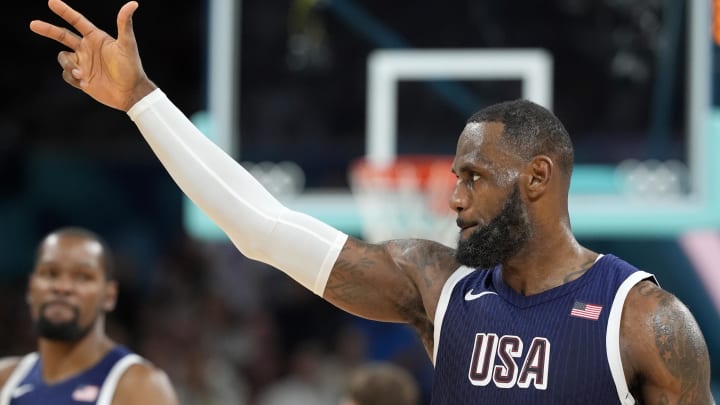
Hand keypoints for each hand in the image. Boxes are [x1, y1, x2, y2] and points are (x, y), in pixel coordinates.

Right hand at [30, 0, 156, 111]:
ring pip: (63, 58)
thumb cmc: (131, 67)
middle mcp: (87, 48)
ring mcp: (83, 63)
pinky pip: (67, 75)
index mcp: (96, 38)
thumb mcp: (127, 44)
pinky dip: (73, 78)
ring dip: (70, 66)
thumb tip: (133, 3)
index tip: (52, 2)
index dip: (65, 11)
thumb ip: (125, 24)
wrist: (130, 93)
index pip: (77, 21)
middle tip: (33, 24)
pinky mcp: (81, 78)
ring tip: (83, 75)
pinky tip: (85, 83)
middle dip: (48, 30)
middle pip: (62, 35)